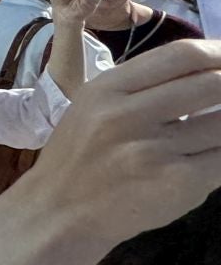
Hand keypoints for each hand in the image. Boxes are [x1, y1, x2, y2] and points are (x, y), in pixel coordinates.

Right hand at [20, 39, 220, 248]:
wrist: (58, 213)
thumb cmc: (78, 157)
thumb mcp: (93, 106)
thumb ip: (141, 86)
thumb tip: (205, 70)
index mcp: (107, 90)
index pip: (180, 56)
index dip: (218, 52)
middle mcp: (128, 115)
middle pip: (211, 84)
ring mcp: (154, 151)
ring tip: (218, 124)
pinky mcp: (177, 184)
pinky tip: (212, 155)